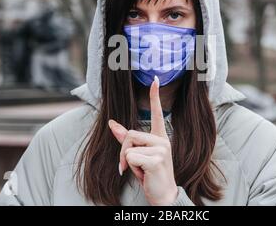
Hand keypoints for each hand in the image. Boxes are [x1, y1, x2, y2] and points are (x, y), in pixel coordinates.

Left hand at [108, 76, 178, 205]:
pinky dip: (130, 167)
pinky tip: (140, 174)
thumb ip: (126, 139)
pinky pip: (132, 157)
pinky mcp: (157, 159)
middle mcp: (163, 140)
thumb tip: (112, 123)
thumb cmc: (151, 175)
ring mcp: (162, 149)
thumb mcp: (137, 155)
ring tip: (137, 170)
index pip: (157, 113)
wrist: (163, 196)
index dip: (155, 96)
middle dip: (123, 150)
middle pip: (130, 133)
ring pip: (129, 145)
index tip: (155, 79)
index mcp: (160, 137)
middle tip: (127, 165)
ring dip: (126, 160)